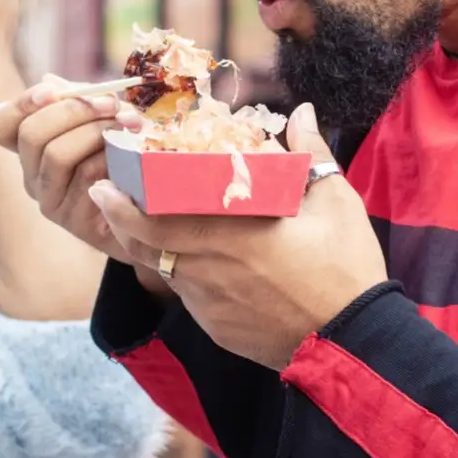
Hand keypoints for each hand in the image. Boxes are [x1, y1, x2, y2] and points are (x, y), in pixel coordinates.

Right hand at [0, 77, 169, 289]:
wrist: (151, 213)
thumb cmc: (123, 158)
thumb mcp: (100, 122)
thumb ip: (78, 101)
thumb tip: (51, 81)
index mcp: (31, 152)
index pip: (1, 128)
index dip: (19, 105)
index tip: (50, 90)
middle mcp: (32, 178)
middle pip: (32, 135)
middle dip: (73, 110)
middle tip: (111, 104)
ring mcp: (51, 202)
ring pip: (57, 155)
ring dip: (96, 131)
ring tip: (129, 124)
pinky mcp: (75, 221)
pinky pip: (87, 177)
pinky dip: (111, 157)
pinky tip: (131, 153)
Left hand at [87, 104, 388, 368]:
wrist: (352, 345)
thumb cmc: (345, 270)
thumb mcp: (336, 205)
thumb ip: (311, 155)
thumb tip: (302, 112)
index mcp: (229, 234)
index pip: (155, 221)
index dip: (123, 207)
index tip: (106, 186)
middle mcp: (207, 271)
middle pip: (145, 246)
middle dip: (121, 221)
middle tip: (106, 197)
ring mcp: (209, 305)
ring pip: (165, 271)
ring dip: (151, 246)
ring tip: (144, 222)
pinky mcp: (218, 329)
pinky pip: (188, 296)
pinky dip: (181, 274)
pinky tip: (193, 260)